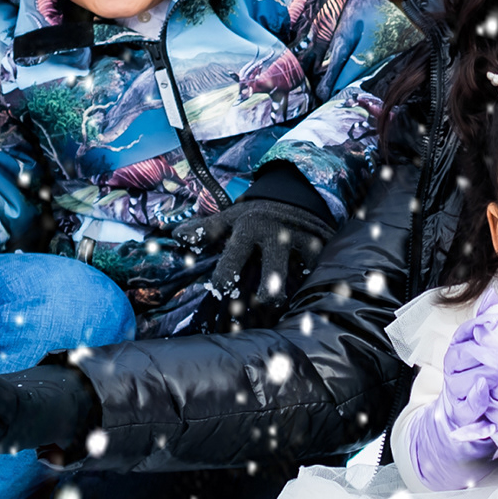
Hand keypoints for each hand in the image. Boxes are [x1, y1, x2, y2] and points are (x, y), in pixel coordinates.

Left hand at [198, 191, 334, 314]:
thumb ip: (206, 229)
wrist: (295, 189)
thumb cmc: (257, 212)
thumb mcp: (231, 216)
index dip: (224, 280)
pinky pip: (321, 268)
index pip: (233, 258)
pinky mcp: (322, 244)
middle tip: (263, 306)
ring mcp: (301, 240)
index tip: (219, 294)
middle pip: (273, 271)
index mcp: (248, 229)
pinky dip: (315, 282)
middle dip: (269, 293)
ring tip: (286, 309)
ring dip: (295, 293)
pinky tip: (309, 297)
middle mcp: (276, 235)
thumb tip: (176, 236)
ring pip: (302, 272)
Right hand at [432, 297, 497, 450]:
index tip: (497, 319)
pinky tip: (485, 389)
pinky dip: (475, 396)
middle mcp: (453, 367)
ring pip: (464, 377)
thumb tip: (493, 294)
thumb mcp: (485, 351)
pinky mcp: (459, 411)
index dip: (479, 323)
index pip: (464, 332)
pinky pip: (466, 402)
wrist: (464, 417)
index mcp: (459, 350)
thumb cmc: (479, 379)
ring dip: (486, 373)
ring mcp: (454, 389)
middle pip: (462, 353)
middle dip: (484, 351)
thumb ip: (486, 326)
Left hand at [463, 299, 497, 457]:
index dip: (494, 358)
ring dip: (485, 397)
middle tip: (480, 372)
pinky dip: (486, 417)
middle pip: (494, 384)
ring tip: (485, 391)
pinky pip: (488, 423)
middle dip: (488, 379)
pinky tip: (489, 410)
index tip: (479, 345)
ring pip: (488, 403)